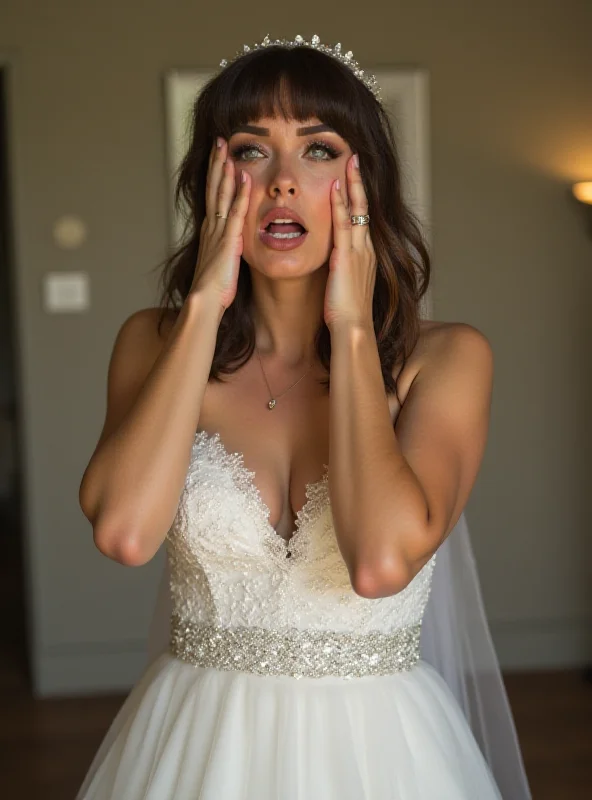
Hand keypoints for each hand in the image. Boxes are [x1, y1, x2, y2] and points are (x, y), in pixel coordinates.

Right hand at [191, 137, 250, 310]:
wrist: (205, 302)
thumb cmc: (214, 290)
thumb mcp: (219, 264)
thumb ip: (225, 250)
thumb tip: (231, 246)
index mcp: (210, 231)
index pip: (213, 196)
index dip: (215, 175)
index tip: (219, 156)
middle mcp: (211, 227)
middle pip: (214, 188)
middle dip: (216, 163)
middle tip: (219, 140)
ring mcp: (218, 232)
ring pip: (221, 194)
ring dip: (224, 170)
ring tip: (226, 148)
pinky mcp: (228, 241)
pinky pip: (236, 213)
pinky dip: (240, 194)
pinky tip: (244, 177)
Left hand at [323, 154, 376, 331]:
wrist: (352, 328)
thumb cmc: (346, 314)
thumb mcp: (344, 286)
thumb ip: (340, 271)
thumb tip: (332, 265)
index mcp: (365, 256)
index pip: (362, 219)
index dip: (357, 198)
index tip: (352, 178)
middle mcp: (365, 249)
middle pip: (364, 208)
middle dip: (359, 182)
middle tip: (355, 158)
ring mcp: (358, 251)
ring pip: (357, 210)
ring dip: (352, 185)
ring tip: (349, 162)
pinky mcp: (346, 257)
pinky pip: (343, 224)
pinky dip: (340, 205)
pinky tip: (335, 188)